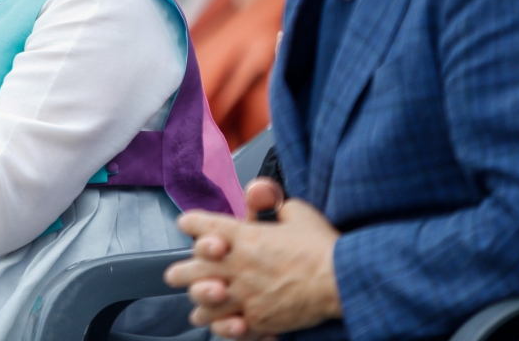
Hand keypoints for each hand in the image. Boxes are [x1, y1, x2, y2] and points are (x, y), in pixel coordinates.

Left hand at [163, 198, 341, 338]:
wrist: (342, 281)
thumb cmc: (322, 246)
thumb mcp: (296, 211)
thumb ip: (272, 202)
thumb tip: (259, 191)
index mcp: (242, 236)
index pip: (201, 225)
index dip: (192, 223)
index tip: (188, 224)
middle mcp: (236, 266)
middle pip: (191, 269)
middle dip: (181, 271)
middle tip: (176, 274)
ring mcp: (245, 296)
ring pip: (204, 302)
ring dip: (198, 301)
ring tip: (197, 303)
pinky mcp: (258, 320)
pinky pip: (227, 328)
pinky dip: (221, 327)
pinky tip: (219, 325)